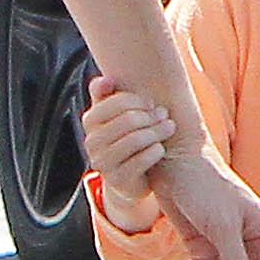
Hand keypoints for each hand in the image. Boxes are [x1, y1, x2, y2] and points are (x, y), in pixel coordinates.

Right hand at [77, 73, 173, 234]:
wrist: (127, 179)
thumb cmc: (125, 138)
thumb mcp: (115, 115)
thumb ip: (107, 94)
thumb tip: (107, 79)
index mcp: (90, 121)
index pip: (117, 101)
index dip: (139, 101)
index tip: (151, 104)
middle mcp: (92, 142)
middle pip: (129, 120)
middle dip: (152, 116)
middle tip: (164, 116)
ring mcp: (103, 162)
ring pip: (137, 140)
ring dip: (158, 131)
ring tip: (169, 127)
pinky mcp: (118, 180)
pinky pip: (142, 160)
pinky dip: (155, 151)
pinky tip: (160, 148)